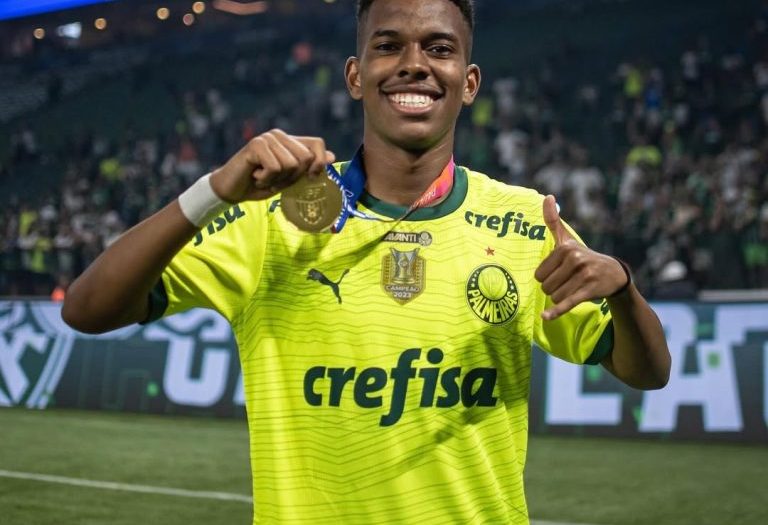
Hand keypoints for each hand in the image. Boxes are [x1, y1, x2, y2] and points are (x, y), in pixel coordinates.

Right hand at [209, 129, 334, 202]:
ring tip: (264, 178)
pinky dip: (266, 179)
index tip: (310, 178)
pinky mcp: (256, 145)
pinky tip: (255, 176)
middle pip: (306, 158)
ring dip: (278, 180)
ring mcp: (267, 138)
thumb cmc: (261, 184)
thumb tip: (332, 156)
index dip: (319, 163)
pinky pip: (275, 167)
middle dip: (294, 178)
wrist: (232, 190)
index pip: (317, 144)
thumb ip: (308, 168)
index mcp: (290, 141)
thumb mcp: (289, 179)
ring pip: (291, 165)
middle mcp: (279, 135)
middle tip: (276, 180)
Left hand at [534, 195, 627, 320]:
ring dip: (560, 299)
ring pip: (554, 297)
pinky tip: (545, 318)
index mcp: (566, 249)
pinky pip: (567, 303)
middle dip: (553, 289)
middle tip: (568, 283)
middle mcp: (575, 260)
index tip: (560, 274)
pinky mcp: (590, 291)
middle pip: (545, 287)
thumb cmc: (583, 257)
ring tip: (574, 289)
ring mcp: (584, 276)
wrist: (614, 274)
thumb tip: (547, 196)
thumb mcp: (568, 239)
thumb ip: (553, 221)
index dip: (547, 278)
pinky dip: (556, 312)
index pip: (538, 275)